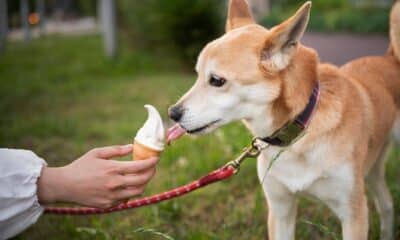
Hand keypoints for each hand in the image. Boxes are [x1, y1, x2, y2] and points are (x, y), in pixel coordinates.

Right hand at [37, 144, 158, 207]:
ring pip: (137, 192)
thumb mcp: (97, 153)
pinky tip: (129, 185)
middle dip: (151, 173)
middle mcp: (114, 184)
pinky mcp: (108, 205)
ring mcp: (112, 196)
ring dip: (143, 184)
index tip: (156, 159)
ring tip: (143, 176)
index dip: (151, 163)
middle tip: (152, 168)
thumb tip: (132, 147)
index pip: (139, 167)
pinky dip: (131, 192)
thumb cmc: (81, 166)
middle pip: (142, 180)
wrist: (65, 186)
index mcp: (112, 169)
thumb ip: (116, 150)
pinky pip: (126, 199)